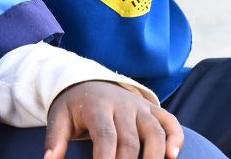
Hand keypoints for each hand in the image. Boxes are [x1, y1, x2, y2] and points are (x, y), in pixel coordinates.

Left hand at [45, 81, 183, 158]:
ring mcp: (140, 107)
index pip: (105, 136)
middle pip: (130, 140)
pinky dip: (176, 138)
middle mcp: (123, 105)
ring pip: (155, 131)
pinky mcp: (153, 109)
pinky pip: (170, 122)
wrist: (89, 80)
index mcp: (98, 107)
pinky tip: (172, 157)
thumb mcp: (59, 118)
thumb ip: (55, 140)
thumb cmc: (74, 106)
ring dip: (154, 156)